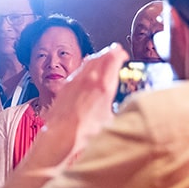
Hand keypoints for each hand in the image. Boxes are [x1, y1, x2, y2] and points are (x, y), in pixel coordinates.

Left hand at [21, 44, 130, 169]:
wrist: (61, 134)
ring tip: (103, 59)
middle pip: (101, 56)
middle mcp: (89, 79)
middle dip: (109, 52)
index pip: (113, 58)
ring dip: (97, 58)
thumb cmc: (85, 131)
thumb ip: (119, 110)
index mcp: (103, 85)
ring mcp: (75, 81)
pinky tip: (86, 72)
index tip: (123, 53)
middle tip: (115, 52)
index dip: (119, 53)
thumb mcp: (111, 120)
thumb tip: (127, 112)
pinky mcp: (65, 86)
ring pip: (88, 61)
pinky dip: (85, 67)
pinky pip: (78, 70)